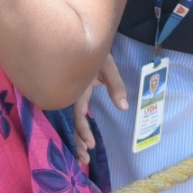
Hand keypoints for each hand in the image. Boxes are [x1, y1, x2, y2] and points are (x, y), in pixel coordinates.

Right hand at [71, 52, 125, 166]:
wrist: (83, 32)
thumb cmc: (94, 47)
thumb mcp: (107, 64)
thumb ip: (115, 85)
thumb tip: (123, 108)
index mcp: (77, 86)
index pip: (78, 112)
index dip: (82, 129)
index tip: (89, 144)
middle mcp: (71, 91)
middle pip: (70, 120)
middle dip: (76, 140)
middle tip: (83, 160)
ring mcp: (70, 91)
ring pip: (69, 118)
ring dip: (75, 137)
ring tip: (82, 156)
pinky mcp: (72, 91)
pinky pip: (71, 112)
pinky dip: (75, 127)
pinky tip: (79, 138)